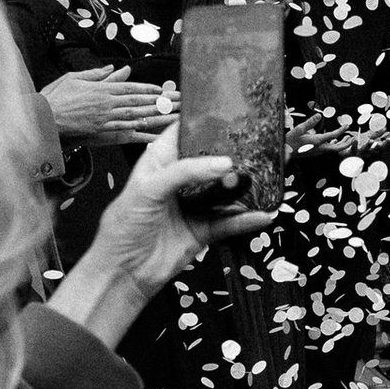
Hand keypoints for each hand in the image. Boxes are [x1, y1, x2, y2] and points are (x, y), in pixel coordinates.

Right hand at [42, 67, 169, 144]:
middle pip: (139, 100)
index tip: (163, 90)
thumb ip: (97, 74)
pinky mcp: (100, 130)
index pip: (131, 87)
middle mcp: (106, 102)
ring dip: (156, 114)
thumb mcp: (75, 78)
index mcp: (101, 88)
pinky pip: (123, 128)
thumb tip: (114, 68)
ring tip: (172, 115)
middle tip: (178, 101)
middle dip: (161, 101)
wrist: (43, 117)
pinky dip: (137, 127)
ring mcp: (105, 117)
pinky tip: (150, 128)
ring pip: (136, 114)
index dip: (149, 89)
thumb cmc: (55, 97)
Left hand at [46, 126, 268, 345]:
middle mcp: (179, 182)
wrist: (124, 275)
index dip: (203, 122)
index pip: (183, 134)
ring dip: (245, 188)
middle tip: (259, 145)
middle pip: (211, 162)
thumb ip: (184, 172)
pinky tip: (261, 215)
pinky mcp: (203, 231)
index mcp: (159, 163)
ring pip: (225, 192)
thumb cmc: (123, 229)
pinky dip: (246, 220)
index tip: (228, 113)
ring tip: (266, 177)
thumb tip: (221, 163)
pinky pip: (230, 223)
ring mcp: (193, 207)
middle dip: (234, 155)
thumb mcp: (149, 189)